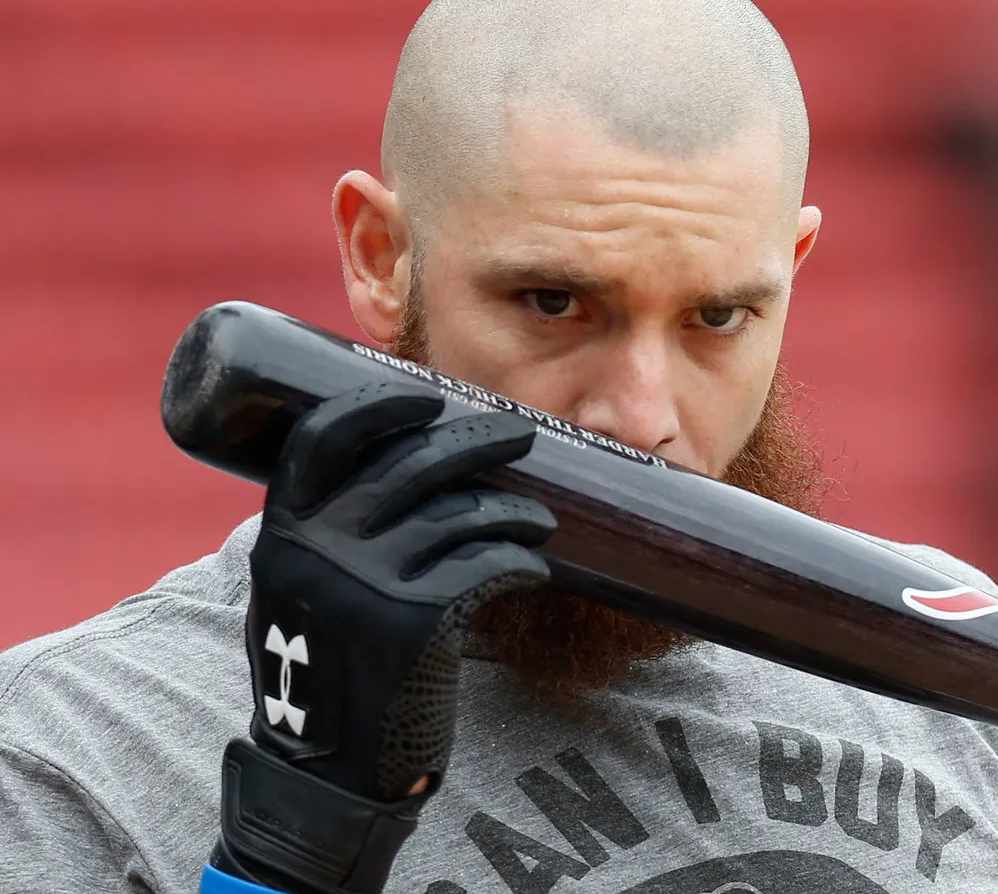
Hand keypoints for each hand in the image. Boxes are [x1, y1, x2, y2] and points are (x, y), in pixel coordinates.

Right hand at [211, 382, 555, 893]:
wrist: (325, 774)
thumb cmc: (328, 670)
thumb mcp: (301, 591)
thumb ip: (330, 533)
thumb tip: (401, 462)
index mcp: (283, 530)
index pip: (324, 437)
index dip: (378, 406)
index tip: (428, 397)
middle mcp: (320, 547)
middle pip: (412, 461)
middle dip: (476, 437)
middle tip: (521, 432)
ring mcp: (368, 582)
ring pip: (463, 512)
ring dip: (514, 509)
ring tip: (538, 520)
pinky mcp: (417, 623)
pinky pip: (488, 565)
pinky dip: (520, 559)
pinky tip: (534, 565)